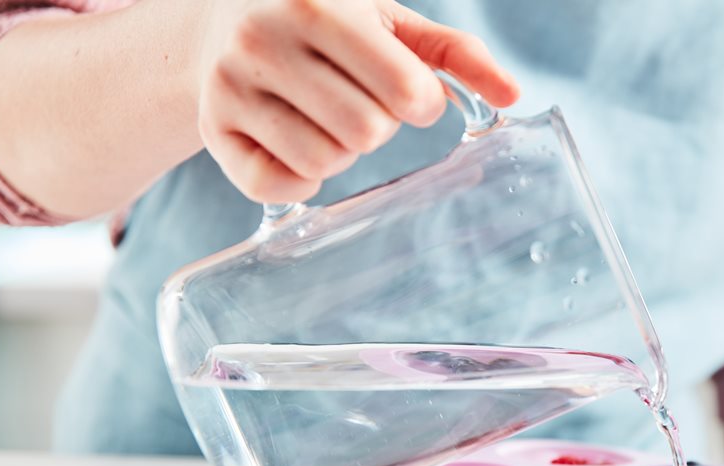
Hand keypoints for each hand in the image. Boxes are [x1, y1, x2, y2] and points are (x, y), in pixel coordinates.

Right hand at [196, 0, 517, 202]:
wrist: (218, 18)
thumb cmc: (325, 20)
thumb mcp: (388, 20)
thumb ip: (454, 51)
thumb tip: (512, 94)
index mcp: (316, 3)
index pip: (405, 92)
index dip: (419, 102)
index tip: (404, 90)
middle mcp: (262, 40)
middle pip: (366, 133)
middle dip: (378, 126)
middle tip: (356, 99)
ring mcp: (229, 87)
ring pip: (324, 162)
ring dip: (340, 151)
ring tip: (323, 114)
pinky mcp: (211, 130)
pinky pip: (278, 187)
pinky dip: (299, 180)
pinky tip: (294, 142)